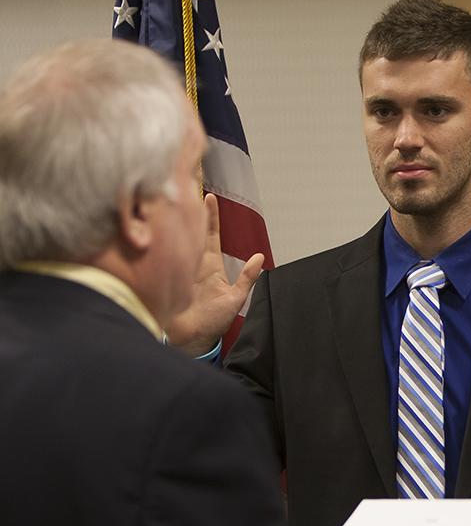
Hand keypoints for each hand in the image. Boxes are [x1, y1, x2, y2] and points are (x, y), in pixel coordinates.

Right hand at [164, 194, 264, 356]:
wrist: (191, 340)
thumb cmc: (212, 322)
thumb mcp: (235, 298)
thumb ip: (247, 278)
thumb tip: (261, 257)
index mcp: (210, 265)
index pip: (211, 235)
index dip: (211, 217)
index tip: (209, 197)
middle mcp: (192, 262)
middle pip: (190, 230)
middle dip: (188, 208)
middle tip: (184, 185)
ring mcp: (176, 266)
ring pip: (174, 238)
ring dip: (173, 219)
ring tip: (171, 197)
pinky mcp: (163, 274)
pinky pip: (161, 254)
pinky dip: (158, 239)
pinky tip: (155, 224)